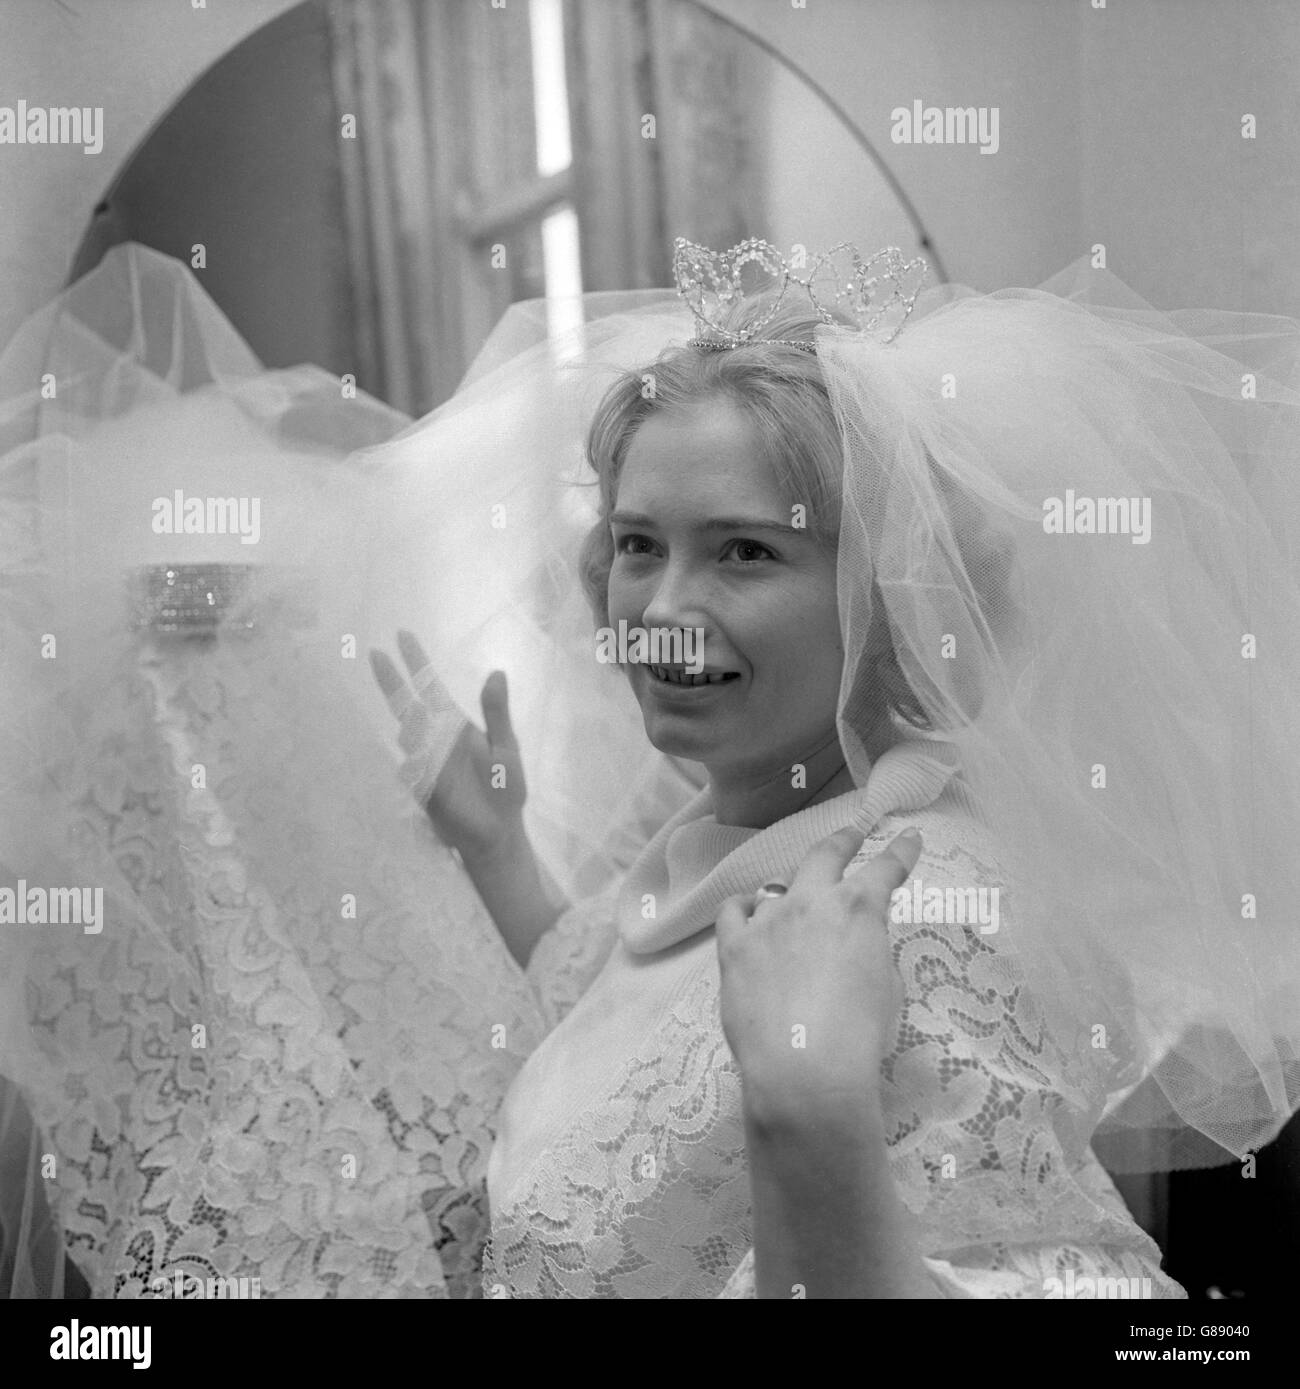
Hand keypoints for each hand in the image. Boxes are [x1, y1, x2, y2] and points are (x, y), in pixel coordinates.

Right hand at [369, 630, 526, 862]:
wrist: (498, 833)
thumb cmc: (505, 788)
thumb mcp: (506, 747)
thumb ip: (497, 713)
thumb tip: (497, 672)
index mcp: (454, 724)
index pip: (430, 686)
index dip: (417, 661)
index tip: (402, 635)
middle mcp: (435, 739)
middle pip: (408, 706)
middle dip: (393, 683)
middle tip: (375, 655)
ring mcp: (426, 764)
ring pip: (409, 739)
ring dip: (411, 730)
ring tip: (413, 723)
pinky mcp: (424, 790)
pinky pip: (413, 774)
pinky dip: (416, 768)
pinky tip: (421, 768)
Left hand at [715, 826, 922, 1126]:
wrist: (805, 1069)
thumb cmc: (859, 1036)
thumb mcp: (887, 987)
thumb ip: (871, 951)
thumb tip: (853, 943)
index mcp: (858, 910)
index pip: (886, 870)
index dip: (901, 852)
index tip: (909, 837)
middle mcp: (811, 903)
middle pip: (825, 855)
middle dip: (843, 841)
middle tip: (852, 835)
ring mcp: (768, 920)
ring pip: (778, 886)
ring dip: (793, 889)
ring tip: (797, 897)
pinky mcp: (734, 945)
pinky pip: (734, 911)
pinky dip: (745, 908)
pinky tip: (750, 913)